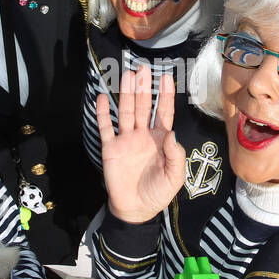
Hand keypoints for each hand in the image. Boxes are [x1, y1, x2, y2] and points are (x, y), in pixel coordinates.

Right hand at [96, 65, 184, 223]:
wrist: (135, 209)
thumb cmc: (158, 193)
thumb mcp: (174, 177)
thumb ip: (175, 156)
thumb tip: (171, 134)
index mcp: (160, 140)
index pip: (164, 112)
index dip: (166, 95)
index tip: (166, 77)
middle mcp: (143, 135)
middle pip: (143, 106)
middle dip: (144, 87)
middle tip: (143, 68)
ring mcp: (126, 140)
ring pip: (126, 111)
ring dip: (126, 93)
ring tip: (126, 75)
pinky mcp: (110, 148)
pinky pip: (106, 127)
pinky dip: (103, 113)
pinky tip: (102, 98)